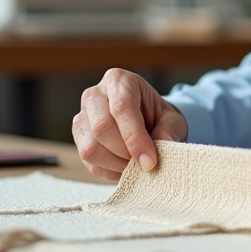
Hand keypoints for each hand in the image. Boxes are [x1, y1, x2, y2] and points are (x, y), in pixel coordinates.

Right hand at [72, 68, 187, 180]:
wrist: (145, 121)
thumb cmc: (158, 117)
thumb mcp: (172, 120)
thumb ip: (169, 132)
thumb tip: (161, 148)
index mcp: (119, 80)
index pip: (122, 108)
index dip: (135, 138)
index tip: (150, 161)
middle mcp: (94, 94)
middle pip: (101, 128)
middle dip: (125, 152)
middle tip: (144, 164)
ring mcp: (81, 116)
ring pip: (90, 148)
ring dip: (116, 164)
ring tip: (135, 165)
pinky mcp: (78, 138)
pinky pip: (88, 162)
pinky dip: (109, 171)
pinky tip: (124, 166)